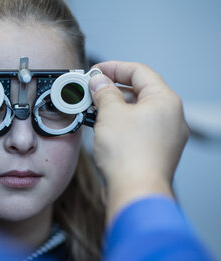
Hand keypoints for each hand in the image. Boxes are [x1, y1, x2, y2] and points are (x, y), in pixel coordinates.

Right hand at [89, 61, 188, 220]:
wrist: (136, 192)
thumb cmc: (130, 156)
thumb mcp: (110, 113)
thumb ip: (104, 92)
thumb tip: (99, 82)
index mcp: (165, 101)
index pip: (139, 72)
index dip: (114, 68)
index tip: (95, 71)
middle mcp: (170, 117)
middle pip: (139, 92)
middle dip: (111, 89)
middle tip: (90, 90)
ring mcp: (165, 136)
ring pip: (137, 112)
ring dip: (113, 108)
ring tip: (91, 109)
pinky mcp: (155, 151)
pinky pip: (137, 129)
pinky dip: (119, 124)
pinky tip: (102, 128)